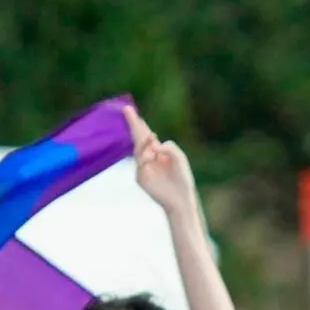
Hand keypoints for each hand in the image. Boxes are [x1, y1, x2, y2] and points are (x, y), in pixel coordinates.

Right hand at [126, 104, 201, 221]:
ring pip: (139, 149)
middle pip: (138, 138)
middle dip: (133, 124)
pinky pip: (141, 163)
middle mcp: (149, 158)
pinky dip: (145, 155)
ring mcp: (143, 168)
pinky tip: (153, 149)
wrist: (181, 199)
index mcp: (158, 152)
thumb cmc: (182, 179)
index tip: (131, 111)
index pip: (146, 135)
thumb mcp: (180, 159)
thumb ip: (171, 148)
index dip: (139, 124)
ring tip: (143, 127)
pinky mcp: (141, 178)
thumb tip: (157, 145)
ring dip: (142, 139)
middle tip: (126, 109)